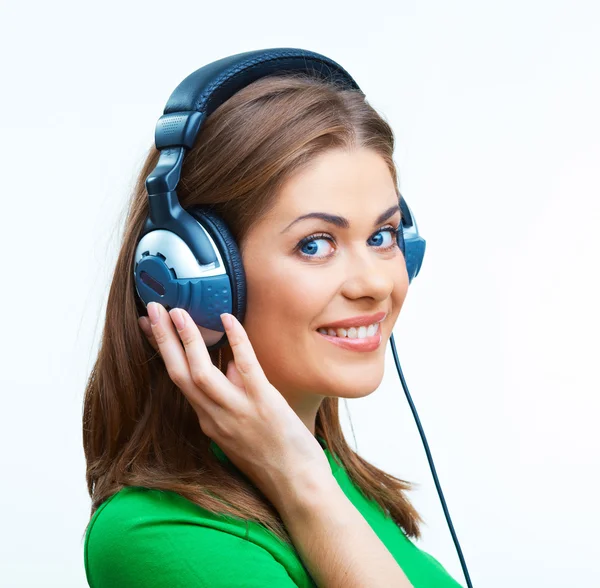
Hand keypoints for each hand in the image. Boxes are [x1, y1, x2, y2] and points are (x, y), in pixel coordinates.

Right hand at [138, 303, 331, 507]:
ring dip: (187, 339)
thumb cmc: (272, 459)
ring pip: (201, 372)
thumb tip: (229, 364)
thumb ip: (229, 399)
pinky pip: (245, 367)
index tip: (149, 328)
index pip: (178, 379)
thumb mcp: (239, 430)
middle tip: (151, 309)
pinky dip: (236, 341)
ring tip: (177, 311)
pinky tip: (228, 319)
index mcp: (208, 420)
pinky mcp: (263, 404)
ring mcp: (237, 411)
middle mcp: (214, 416)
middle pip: (179, 373)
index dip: (162, 351)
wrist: (296, 486)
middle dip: (163, 340)